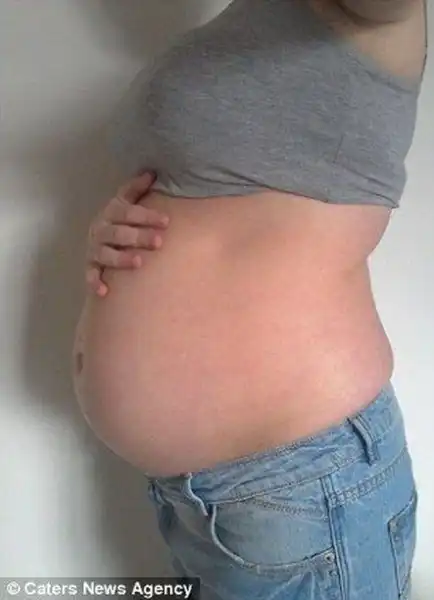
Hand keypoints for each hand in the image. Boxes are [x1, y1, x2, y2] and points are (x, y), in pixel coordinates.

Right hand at [86, 172, 169, 296]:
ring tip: (139, 262)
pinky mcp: (90, 265)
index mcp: (111, 212)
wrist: (98, 237)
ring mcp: (94, 248)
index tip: (167, 221)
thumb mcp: (125, 202)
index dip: (147, 216)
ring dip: (121, 258)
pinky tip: (105, 291)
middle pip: (119, 233)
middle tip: (159, 242)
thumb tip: (152, 172)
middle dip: (139, 237)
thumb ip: (136, 189)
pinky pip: (90, 274)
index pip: (129, 212)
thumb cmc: (119, 220)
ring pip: (106, 254)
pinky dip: (95, 282)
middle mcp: (100, 230)